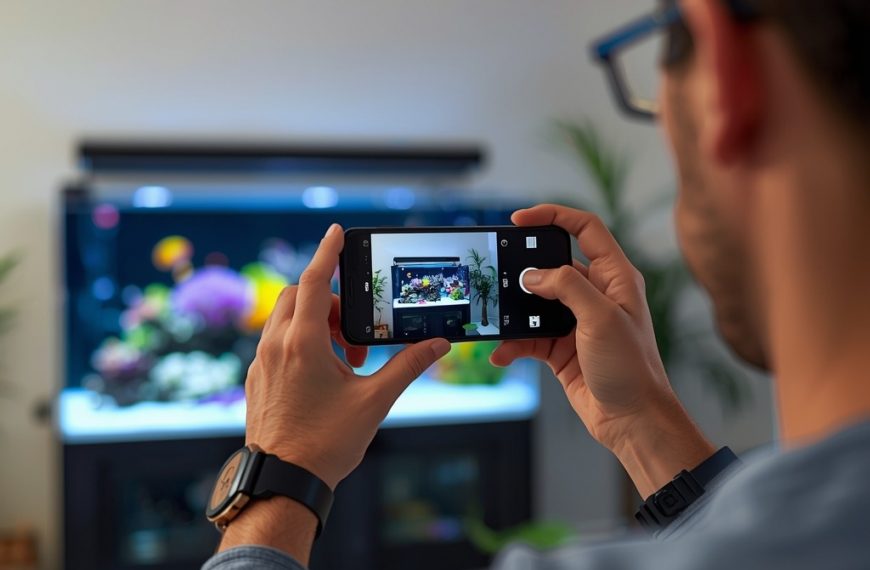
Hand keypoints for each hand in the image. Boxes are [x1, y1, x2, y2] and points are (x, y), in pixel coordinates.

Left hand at [244, 224, 450, 488]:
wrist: (284, 481)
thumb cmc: (325, 443)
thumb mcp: (374, 401)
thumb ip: (407, 366)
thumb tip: (437, 345)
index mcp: (302, 343)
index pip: (314, 281)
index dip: (326, 252)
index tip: (335, 232)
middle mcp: (275, 345)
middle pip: (299, 296)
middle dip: (331, 301)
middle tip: (356, 334)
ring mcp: (260, 362)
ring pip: (287, 319)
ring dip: (318, 325)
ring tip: (345, 361)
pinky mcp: (256, 379)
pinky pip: (278, 343)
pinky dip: (302, 343)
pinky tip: (324, 375)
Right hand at [491, 205, 712, 497]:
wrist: (632, 420)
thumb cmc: (632, 369)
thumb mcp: (601, 319)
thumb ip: (567, 287)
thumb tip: (534, 275)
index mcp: (615, 277)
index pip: (585, 229)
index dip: (553, 216)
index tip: (520, 220)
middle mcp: (596, 295)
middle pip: (553, 265)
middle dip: (524, 269)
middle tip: (499, 272)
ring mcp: (577, 322)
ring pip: (536, 303)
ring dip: (515, 312)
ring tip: (496, 317)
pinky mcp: (561, 348)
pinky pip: (529, 336)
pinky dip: (513, 343)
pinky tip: (502, 353)